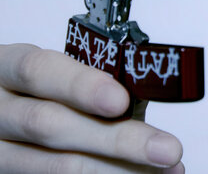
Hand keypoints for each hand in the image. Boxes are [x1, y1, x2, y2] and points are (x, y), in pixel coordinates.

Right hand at [0, 43, 183, 172]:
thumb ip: (93, 85)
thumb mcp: (57, 77)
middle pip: (49, 126)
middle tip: (167, 149)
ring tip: (166, 171)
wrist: (7, 118)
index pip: (38, 71)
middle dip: (116, 140)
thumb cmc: (42, 92)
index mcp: (7, 68)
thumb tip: (152, 93)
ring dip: (118, 170)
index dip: (80, 86)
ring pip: (55, 166)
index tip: (121, 101)